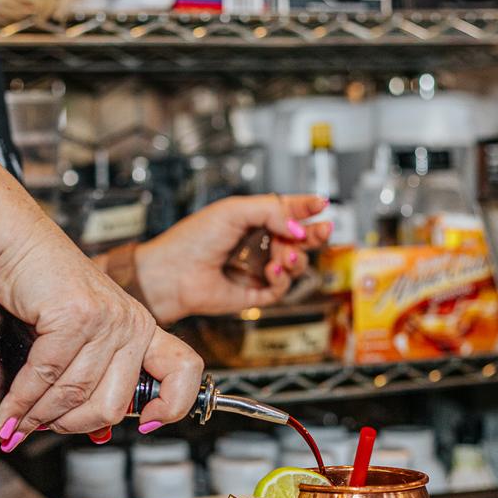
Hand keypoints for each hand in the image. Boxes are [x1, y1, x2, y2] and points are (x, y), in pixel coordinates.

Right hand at [0, 222, 203, 449]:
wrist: (23, 246)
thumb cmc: (49, 290)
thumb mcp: (85, 334)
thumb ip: (95, 378)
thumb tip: (95, 432)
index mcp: (143, 330)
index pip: (184, 370)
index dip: (174, 404)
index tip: (146, 423)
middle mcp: (132, 325)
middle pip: (113, 404)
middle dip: (73, 425)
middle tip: (48, 427)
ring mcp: (107, 320)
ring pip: (74, 393)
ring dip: (40, 416)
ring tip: (19, 424)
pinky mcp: (75, 316)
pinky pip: (47, 374)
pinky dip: (22, 400)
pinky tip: (11, 411)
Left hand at [134, 195, 331, 324]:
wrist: (173, 273)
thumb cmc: (194, 239)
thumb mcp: (235, 210)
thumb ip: (271, 211)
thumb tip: (299, 226)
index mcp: (252, 220)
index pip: (287, 211)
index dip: (306, 207)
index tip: (321, 203)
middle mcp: (258, 244)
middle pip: (299, 239)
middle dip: (314, 234)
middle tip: (323, 230)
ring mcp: (257, 269)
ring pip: (295, 264)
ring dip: (295, 258)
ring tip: (285, 255)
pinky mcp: (254, 294)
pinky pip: (281, 288)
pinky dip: (281, 279)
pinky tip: (271, 271)